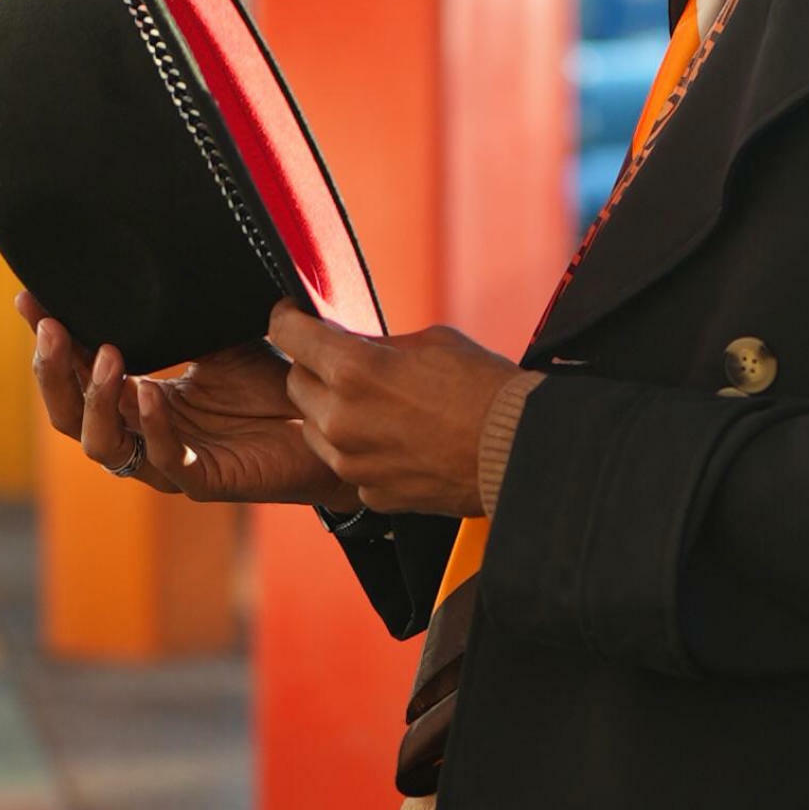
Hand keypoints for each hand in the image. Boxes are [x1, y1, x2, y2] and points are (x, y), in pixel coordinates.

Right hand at [19, 292, 338, 505]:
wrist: (328, 421)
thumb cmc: (274, 384)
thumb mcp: (220, 338)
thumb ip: (181, 312)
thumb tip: (151, 254)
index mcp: (138, 398)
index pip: (78, 370)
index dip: (51, 339)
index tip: (29, 298)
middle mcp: (143, 432)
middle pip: (69, 414)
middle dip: (53, 372)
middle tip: (52, 329)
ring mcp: (169, 462)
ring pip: (102, 445)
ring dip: (97, 401)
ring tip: (108, 357)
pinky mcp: (205, 481)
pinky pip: (164, 461)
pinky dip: (153, 427)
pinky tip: (149, 392)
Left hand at [265, 302, 519, 516]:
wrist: (520, 451)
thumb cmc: (484, 390)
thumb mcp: (430, 341)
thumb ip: (377, 345)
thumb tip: (351, 343)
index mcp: (354, 370)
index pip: (288, 332)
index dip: (287, 319)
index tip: (291, 317)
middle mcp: (342, 418)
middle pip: (295, 382)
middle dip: (313, 367)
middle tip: (343, 363)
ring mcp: (353, 462)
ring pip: (314, 427)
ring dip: (331, 411)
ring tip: (374, 405)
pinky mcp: (370, 493)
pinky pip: (346, 463)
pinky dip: (360, 450)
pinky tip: (395, 440)